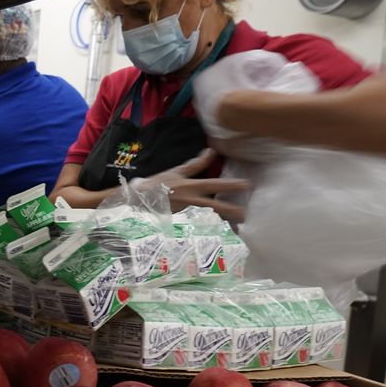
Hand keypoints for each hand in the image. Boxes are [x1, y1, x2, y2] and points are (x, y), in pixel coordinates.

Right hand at [132, 149, 250, 222]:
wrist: (138, 200)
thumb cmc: (157, 184)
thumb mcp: (177, 171)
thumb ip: (196, 164)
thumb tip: (212, 151)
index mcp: (191, 186)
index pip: (215, 185)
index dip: (232, 185)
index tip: (247, 185)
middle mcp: (191, 201)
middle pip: (217, 207)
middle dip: (232, 211)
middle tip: (246, 215)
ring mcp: (187, 214)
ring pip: (210, 219)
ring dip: (223, 224)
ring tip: (236, 228)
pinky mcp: (181, 224)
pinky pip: (198, 228)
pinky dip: (209, 231)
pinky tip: (217, 236)